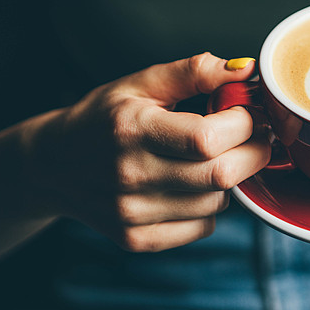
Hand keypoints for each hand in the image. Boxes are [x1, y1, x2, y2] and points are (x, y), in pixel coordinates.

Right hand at [29, 53, 269, 251]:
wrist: (54, 166)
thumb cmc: (103, 119)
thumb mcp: (140, 83)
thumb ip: (193, 72)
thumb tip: (246, 70)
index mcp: (131, 129)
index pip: (207, 137)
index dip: (244, 125)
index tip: (252, 115)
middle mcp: (129, 175)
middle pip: (219, 175)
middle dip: (252, 154)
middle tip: (256, 138)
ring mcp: (131, 213)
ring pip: (216, 203)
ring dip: (229, 180)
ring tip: (215, 159)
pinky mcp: (136, 239)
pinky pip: (201, 228)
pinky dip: (209, 207)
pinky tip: (193, 186)